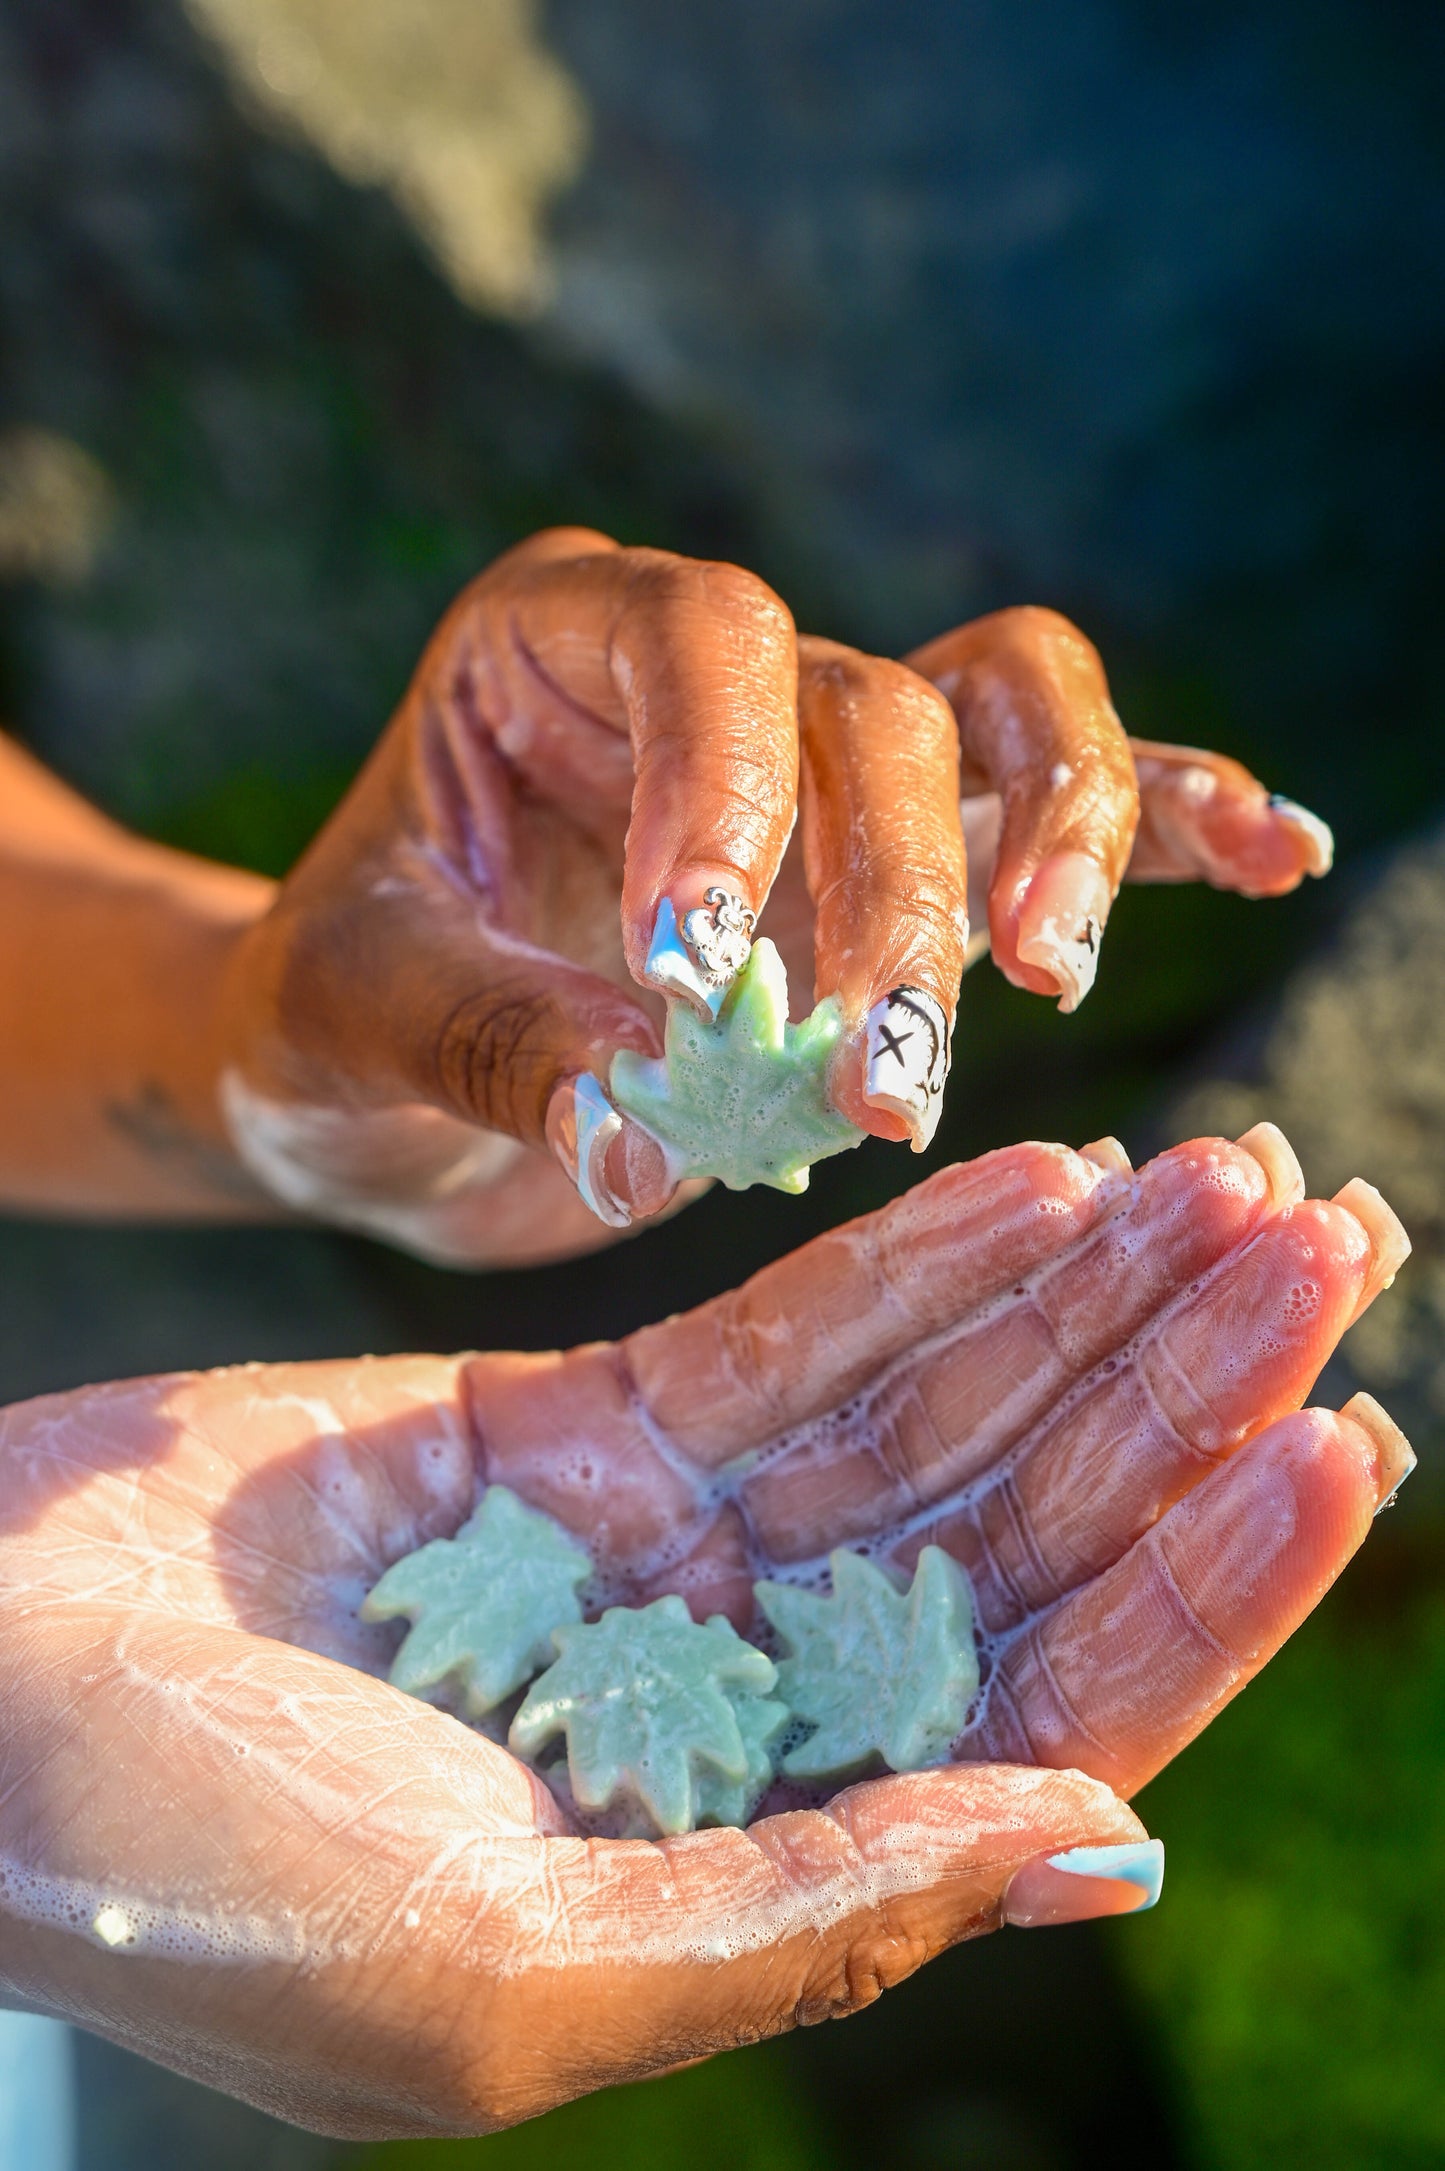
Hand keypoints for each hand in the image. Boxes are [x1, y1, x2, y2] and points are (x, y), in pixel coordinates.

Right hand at [0, 1129, 1406, 2138]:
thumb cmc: (196, 1884)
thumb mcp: (520, 1970)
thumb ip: (823, 1911)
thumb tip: (1107, 1847)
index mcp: (765, 1856)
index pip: (1047, 1708)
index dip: (1202, 1587)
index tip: (1335, 1445)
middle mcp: (750, 1695)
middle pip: (1016, 1528)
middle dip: (1176, 1393)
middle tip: (1326, 1244)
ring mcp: (672, 1548)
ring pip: (927, 1407)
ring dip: (1077, 1297)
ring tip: (1224, 1185)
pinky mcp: (580, 1421)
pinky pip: (782, 1326)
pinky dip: (912, 1256)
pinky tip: (1040, 1179)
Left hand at [214, 531, 1330, 1263]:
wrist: (368, 1070)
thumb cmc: (332, 1020)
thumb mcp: (350, 1023)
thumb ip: (484, 1046)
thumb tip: (646, 1126)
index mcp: (550, 644)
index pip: (700, 645)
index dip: (729, 786)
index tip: (701, 974)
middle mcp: (711, 674)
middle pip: (876, 706)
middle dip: (899, 893)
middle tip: (880, 1080)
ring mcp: (824, 759)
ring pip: (1008, 713)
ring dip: (1061, 840)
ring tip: (1048, 980)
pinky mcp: (897, 861)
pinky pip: (1062, 801)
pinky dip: (1170, 814)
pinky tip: (1270, 850)